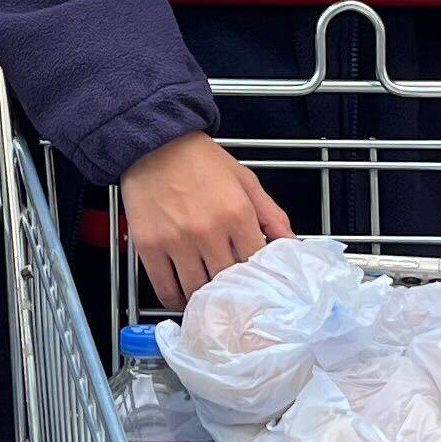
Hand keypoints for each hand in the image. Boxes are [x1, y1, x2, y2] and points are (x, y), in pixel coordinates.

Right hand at [121, 131, 290, 306]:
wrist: (154, 142)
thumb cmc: (200, 160)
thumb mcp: (245, 179)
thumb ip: (271, 214)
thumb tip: (291, 244)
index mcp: (236, 212)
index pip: (256, 263)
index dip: (258, 275)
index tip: (255, 279)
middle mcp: (208, 230)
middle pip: (228, 281)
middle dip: (232, 288)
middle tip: (232, 290)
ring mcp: (176, 241)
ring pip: (197, 290)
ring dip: (205, 297)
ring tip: (208, 294)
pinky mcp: (149, 246)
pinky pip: (165, 288)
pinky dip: (176, 299)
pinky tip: (183, 295)